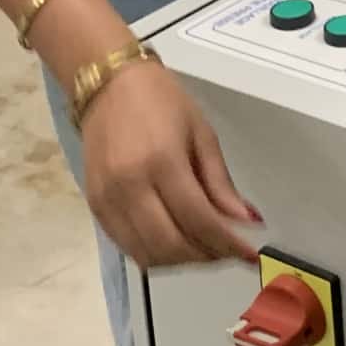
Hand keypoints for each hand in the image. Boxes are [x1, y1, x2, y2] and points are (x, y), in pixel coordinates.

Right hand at [81, 56, 260, 267]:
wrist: (108, 84)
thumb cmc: (160, 101)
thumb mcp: (202, 134)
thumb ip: (221, 183)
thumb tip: (245, 221)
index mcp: (161, 162)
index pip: (199, 220)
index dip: (228, 244)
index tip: (250, 255)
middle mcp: (129, 187)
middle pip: (172, 245)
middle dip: (207, 257)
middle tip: (229, 253)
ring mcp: (108, 201)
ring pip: (148, 255)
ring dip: (182, 261)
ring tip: (206, 249)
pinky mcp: (95, 208)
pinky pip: (128, 247)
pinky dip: (156, 255)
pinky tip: (176, 243)